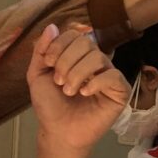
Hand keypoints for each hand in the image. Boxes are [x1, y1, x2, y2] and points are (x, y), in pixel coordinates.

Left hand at [28, 24, 129, 150]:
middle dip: (66, 61)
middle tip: (58, 81)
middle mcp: (94, 61)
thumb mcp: (37, 75)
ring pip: (98, 57)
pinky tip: (85, 93)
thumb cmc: (49, 104)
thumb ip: (42, 51)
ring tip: (69, 91)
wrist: (58, 131)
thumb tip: (52, 26)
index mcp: (76, 55)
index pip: (73, 34)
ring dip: (77, 74)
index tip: (49, 63)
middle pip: (86, 42)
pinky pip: (113, 75)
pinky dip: (96, 82)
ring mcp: (108, 75)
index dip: (59, 45)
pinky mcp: (120, 91)